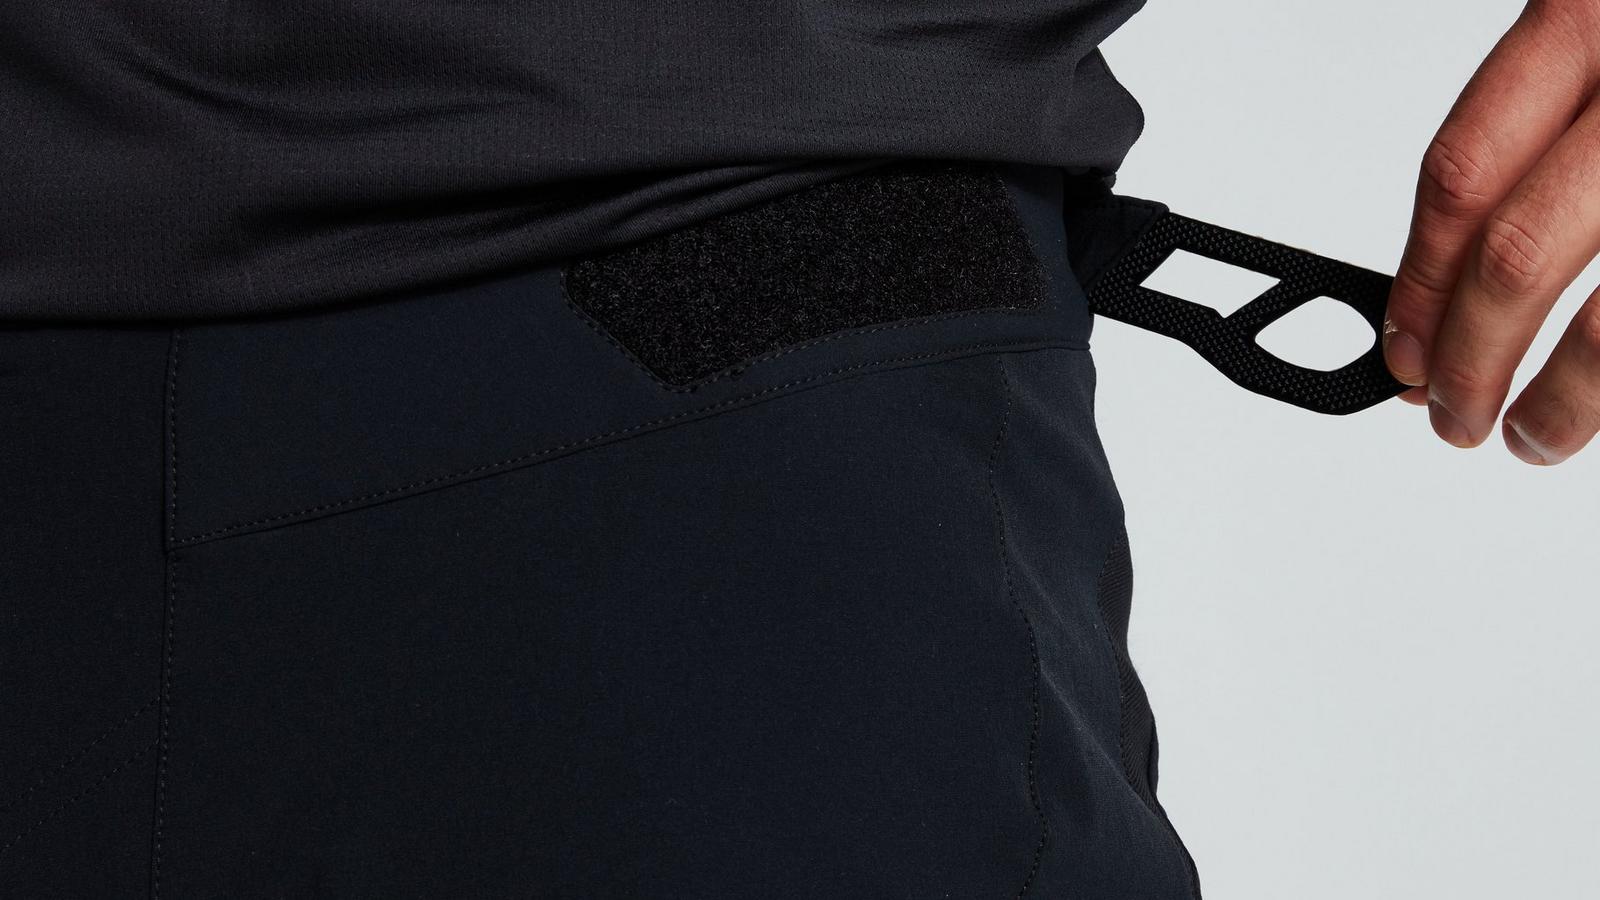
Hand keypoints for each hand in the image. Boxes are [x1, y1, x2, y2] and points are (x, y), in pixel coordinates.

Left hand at [1384, 0, 1599, 464]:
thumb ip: (1544, 145)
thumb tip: (1447, 283)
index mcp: (1589, 21)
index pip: (1462, 172)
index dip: (1419, 278)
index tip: (1403, 346)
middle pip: (1517, 255)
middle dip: (1471, 358)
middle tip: (1451, 414)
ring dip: (1562, 400)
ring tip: (1530, 435)